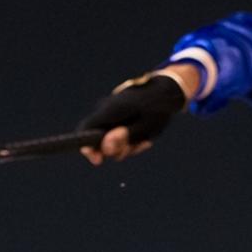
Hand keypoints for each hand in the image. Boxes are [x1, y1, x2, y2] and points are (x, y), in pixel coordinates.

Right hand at [79, 65, 197, 163]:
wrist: (165, 90)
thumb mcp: (146, 127)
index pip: (86, 129)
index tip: (98, 161)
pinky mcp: (117, 116)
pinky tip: (143, 138)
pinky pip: (118, 134)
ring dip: (125, 146)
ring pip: (109, 138)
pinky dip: (129, 140)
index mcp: (111, 110)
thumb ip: (124, 137)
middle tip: (134, 147)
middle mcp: (106, 110)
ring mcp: (111, 112)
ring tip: (144, 141)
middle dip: (114, 150)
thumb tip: (105, 146)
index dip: (87, 147)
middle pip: (98, 138)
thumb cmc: (157, 108)